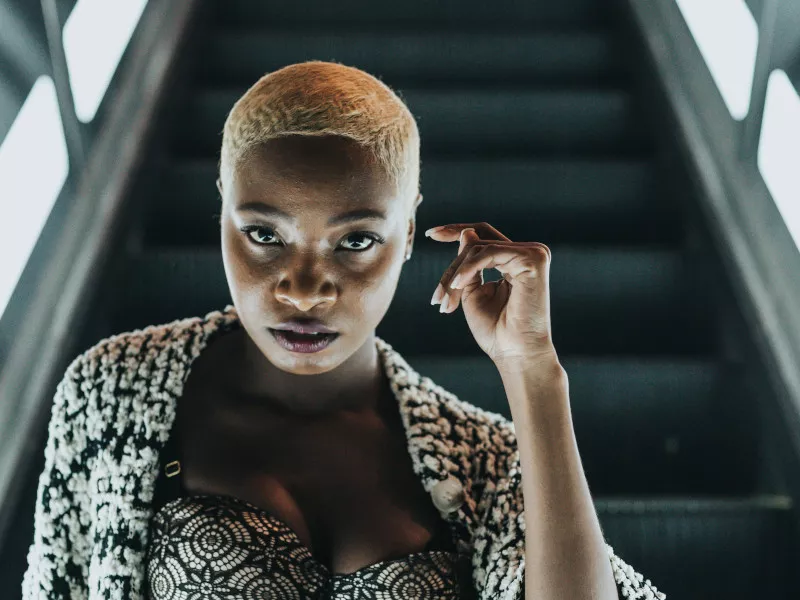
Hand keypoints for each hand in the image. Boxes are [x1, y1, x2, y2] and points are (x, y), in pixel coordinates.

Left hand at [425, 223, 558, 370]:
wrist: (514, 354)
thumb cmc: (495, 331)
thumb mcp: (471, 293)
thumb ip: (467, 265)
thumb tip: (466, 232)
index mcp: (513, 261)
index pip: (483, 236)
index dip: (456, 231)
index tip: (431, 234)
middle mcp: (526, 254)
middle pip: (478, 241)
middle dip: (452, 266)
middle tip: (437, 297)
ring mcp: (533, 254)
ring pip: (480, 248)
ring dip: (456, 274)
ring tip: (445, 301)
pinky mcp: (534, 260)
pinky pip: (489, 253)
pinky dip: (468, 268)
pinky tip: (458, 285)